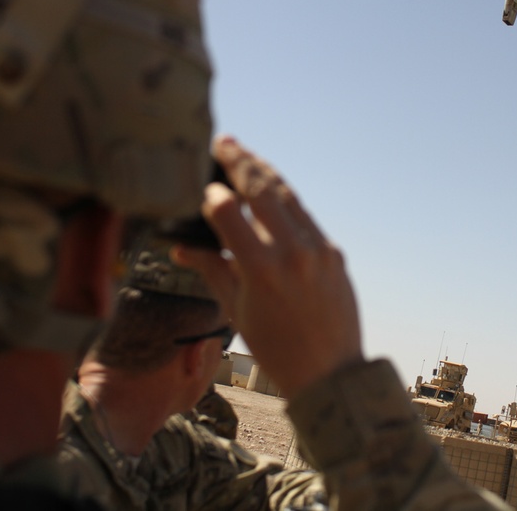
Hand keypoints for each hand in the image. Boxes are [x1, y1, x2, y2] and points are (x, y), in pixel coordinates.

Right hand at [173, 135, 363, 397]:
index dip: (212, 195)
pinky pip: (306, 216)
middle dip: (240, 162)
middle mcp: (293, 251)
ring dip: (265, 172)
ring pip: (288, 196)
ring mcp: (318, 249)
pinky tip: (272, 190)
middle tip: (224, 142)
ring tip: (246, 155)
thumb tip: (180, 244)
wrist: (330, 373)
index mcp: (261, 268)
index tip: (203, 187)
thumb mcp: (236, 310)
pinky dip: (286, 200)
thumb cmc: (275, 348)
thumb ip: (211, 269)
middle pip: (263, 190)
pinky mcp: (335, 252)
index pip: (229, 211)